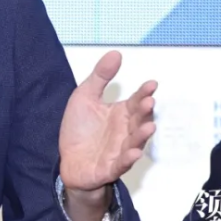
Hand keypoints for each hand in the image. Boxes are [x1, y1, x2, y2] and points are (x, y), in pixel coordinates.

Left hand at [59, 50, 156, 191]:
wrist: (68, 161)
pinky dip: (128, 158)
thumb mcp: (85, 97)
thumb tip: (116, 54)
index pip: (136, 101)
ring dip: (142, 135)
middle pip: (138, 120)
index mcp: (120, 114)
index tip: (152, 84)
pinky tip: (133, 152)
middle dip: (144, 112)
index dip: (144, 93)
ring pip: (134, 141)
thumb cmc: (80, 129)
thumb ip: (100, 76)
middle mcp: (124, 131)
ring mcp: (119, 149)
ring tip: (149, 126)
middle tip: (148, 101)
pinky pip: (121, 163)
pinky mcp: (111, 166)